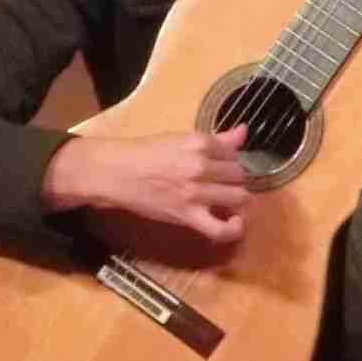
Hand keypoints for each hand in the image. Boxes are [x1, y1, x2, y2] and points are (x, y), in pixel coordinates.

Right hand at [43, 126, 250, 242]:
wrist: (117, 172)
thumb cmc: (146, 153)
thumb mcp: (182, 139)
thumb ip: (216, 139)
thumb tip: (245, 131)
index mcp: (200, 143)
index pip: (233, 153)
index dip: (229, 160)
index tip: (220, 166)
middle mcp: (201, 166)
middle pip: (238, 175)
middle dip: (233, 179)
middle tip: (220, 183)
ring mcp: (196, 192)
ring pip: (239, 197)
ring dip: (236, 199)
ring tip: (226, 199)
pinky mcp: (188, 215)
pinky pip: (220, 229)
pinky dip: (233, 229)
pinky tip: (235, 223)